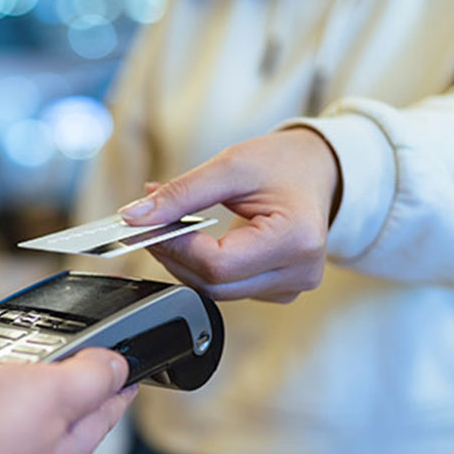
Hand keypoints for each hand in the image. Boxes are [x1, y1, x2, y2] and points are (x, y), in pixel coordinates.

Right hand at [0, 344, 136, 453]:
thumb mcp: (56, 394)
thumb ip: (90, 378)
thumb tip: (117, 367)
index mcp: (51, 449)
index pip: (97, 415)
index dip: (115, 389)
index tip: (127, 371)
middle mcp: (7, 451)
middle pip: (31, 399)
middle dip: (27, 363)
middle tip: (33, 338)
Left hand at [118, 128, 340, 301]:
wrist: (319, 170)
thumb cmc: (284, 163)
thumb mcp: (230, 166)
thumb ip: (180, 194)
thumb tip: (135, 217)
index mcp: (296, 241)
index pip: (217, 263)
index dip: (175, 246)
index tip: (147, 224)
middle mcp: (298, 272)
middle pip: (214, 283)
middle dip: (174, 254)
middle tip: (149, 223)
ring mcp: (290, 287)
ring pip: (216, 290)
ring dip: (185, 261)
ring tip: (171, 226)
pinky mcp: (278, 290)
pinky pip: (227, 287)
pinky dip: (203, 266)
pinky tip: (195, 241)